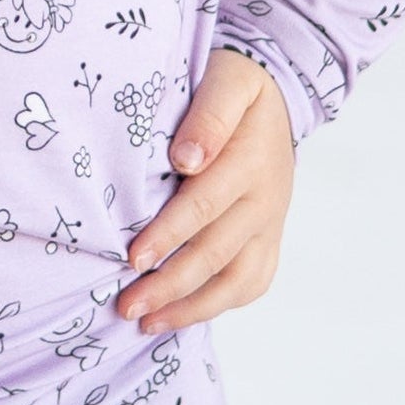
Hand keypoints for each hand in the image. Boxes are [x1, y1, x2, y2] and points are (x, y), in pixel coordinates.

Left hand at [116, 51, 295, 334]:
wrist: (278, 97)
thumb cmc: (234, 86)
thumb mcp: (227, 81)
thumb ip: (209, 115)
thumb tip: (186, 158)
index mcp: (250, 160)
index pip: (204, 206)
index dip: (168, 235)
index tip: (132, 258)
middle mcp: (265, 200)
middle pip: (215, 253)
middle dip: (170, 285)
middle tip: (126, 305)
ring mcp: (271, 225)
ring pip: (237, 281)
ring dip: (192, 307)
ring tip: (147, 323)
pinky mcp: (270, 240)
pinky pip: (253, 283)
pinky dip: (220, 306)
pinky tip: (181, 316)